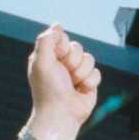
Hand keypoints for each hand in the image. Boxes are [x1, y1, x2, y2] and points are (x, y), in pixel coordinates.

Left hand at [26, 23, 99, 139]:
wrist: (61, 115)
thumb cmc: (48, 90)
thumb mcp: (42, 61)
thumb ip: (47, 40)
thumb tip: (58, 24)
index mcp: (49, 56)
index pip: (63, 39)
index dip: (63, 48)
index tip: (57, 60)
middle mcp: (62, 63)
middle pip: (78, 48)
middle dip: (73, 62)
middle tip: (64, 75)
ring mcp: (76, 73)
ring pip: (89, 59)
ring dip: (81, 73)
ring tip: (72, 84)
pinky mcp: (88, 83)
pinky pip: (97, 73)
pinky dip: (90, 82)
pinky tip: (81, 91)